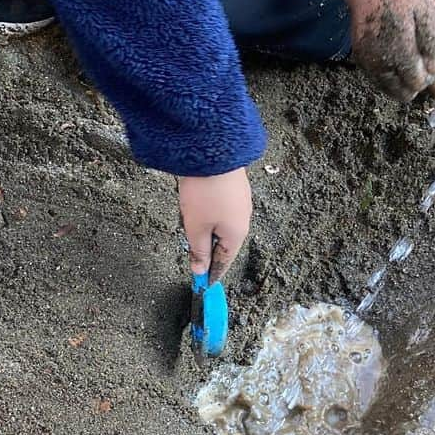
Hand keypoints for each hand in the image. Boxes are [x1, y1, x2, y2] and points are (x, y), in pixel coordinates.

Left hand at [177, 167, 251, 281]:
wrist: (213, 151)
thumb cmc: (204, 192)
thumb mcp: (195, 228)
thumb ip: (198, 252)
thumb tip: (200, 270)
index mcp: (236, 235)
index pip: (224, 262)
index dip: (213, 274)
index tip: (204, 284)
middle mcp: (243, 220)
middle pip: (224, 243)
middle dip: (208, 250)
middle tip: (193, 256)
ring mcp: (241, 202)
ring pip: (222, 224)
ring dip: (208, 229)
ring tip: (191, 225)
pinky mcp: (235, 187)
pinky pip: (222, 209)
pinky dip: (210, 214)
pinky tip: (197, 206)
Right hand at [349, 0, 434, 102]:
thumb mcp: (429, 14)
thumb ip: (434, 46)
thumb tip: (434, 71)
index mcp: (399, 52)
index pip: (418, 83)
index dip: (428, 77)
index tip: (431, 63)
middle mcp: (380, 63)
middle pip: (402, 93)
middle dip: (415, 84)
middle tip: (421, 65)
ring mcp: (367, 63)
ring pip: (389, 89)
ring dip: (401, 82)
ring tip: (409, 61)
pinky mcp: (360, 59)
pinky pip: (378, 79)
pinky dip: (389, 75)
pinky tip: (396, 60)